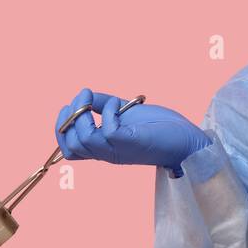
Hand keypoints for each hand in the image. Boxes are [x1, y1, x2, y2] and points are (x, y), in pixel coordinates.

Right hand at [54, 88, 211, 169]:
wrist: (186, 138)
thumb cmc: (159, 127)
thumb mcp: (125, 113)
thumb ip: (103, 105)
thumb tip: (84, 95)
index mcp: (104, 148)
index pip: (69, 150)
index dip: (61, 129)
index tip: (68, 107)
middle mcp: (107, 153)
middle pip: (70, 146)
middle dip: (67, 120)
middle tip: (80, 100)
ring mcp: (117, 150)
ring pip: (82, 140)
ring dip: (82, 114)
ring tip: (91, 99)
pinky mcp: (130, 143)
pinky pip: (107, 130)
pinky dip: (107, 112)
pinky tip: (117, 105)